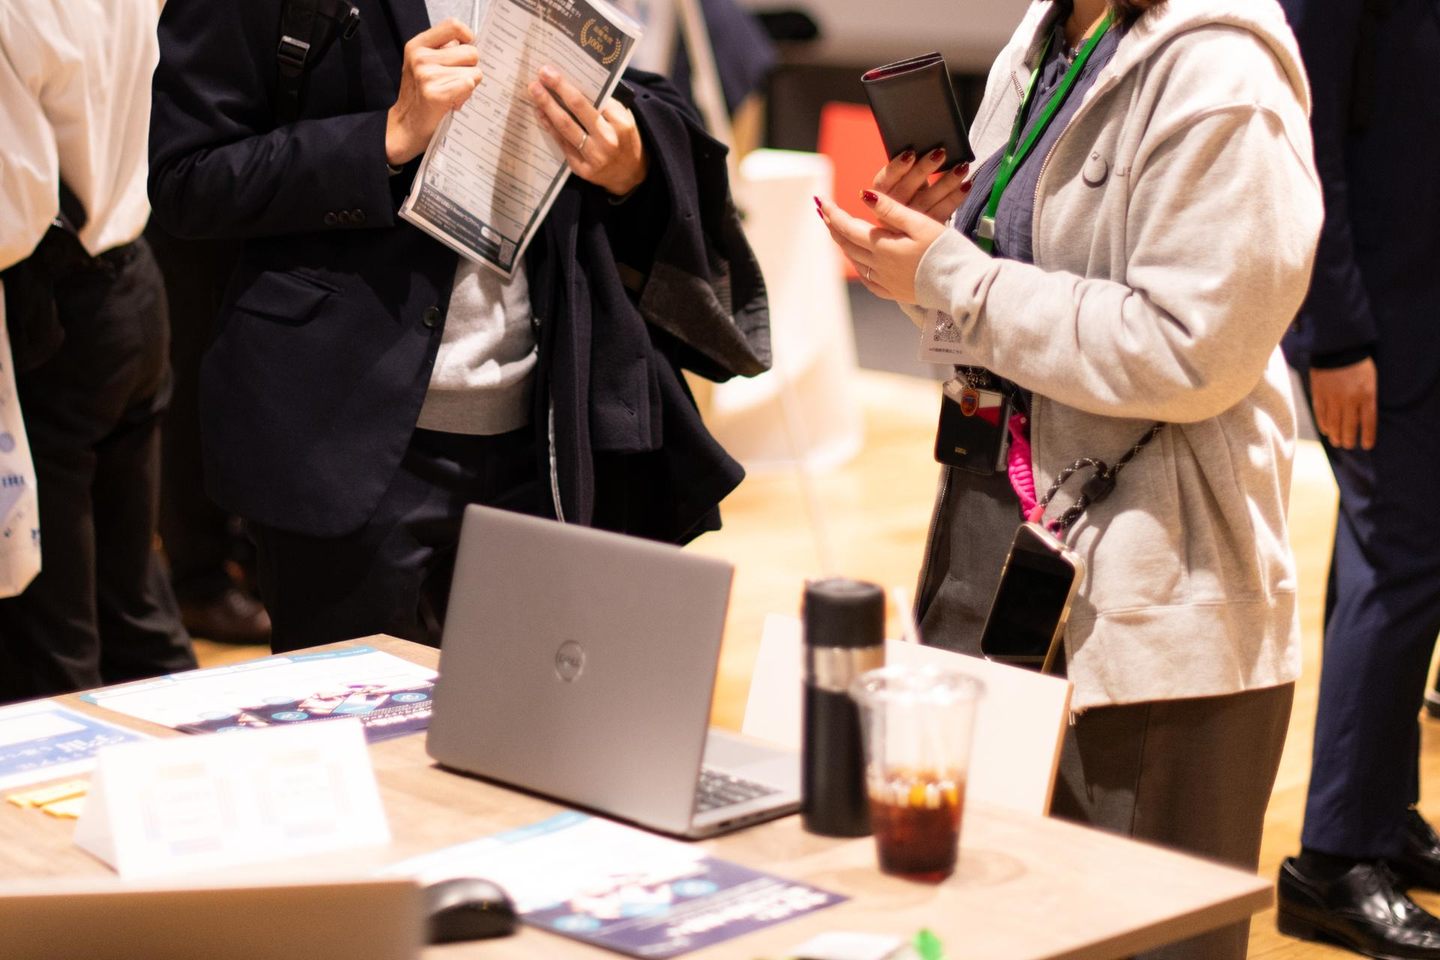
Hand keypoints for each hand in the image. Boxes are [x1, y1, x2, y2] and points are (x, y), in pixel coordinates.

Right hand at [385, 19, 484, 165]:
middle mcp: (420, 57)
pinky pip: (469, 86)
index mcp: (418, 45)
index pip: (453, 26)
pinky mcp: (435, 94)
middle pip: (472, 52)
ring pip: (474, 73)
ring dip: (469, 86)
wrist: (406, 126)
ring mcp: (426, 75)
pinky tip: (452, 102)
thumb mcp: (426, 65)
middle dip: (471, 69)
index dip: (468, 38)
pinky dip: (466, 96)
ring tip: (452, 94)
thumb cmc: (422, 95)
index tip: (465, 51)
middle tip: (456, 82)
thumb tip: (472, 45)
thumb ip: (445, 51)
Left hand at [530, 66, 647, 196]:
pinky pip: (562, 144)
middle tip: (541, 73)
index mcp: (621, 124)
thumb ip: (606, 105)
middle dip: (557, 88)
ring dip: (547, 106)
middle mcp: (608, 140)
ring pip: (565, 127)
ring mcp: (594, 157)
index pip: (593, 99)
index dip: (569, 85)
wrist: (630, 175)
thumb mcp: (624, 119)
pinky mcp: (582, 169)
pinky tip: (540, 113)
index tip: (552, 71)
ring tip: (534, 91)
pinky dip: (549, 127)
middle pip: (577, 108)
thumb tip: (576, 84)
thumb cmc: (624, 139)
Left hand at [816, 190, 948, 302]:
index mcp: (883, 246)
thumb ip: (890, 209)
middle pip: (847, 244)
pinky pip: (868, 279)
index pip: (848, 227)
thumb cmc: (944, 252)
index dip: (833, 213)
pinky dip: (858, 266)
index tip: (821, 201)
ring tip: (837, 232)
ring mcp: (886, 281)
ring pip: (855, 261)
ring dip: (843, 244)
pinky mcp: (895, 292)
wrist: (961, 285)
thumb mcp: (920, 223)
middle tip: (825, 213)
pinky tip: (858, 262)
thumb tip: (864, 195)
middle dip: (833, 226)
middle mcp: (879, 265)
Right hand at [872, 148, 971, 223]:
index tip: (910, 153)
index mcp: (881, 196)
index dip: (897, 167)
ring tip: (961, 167)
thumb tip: (923, 147)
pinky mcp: (926, 230)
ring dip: (945, 182)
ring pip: (925, 202)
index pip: (883, 181)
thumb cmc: (908, 195)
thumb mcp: (901, 183)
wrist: (910, 230)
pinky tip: (966, 185)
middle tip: (940, 153)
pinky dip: (954, 198)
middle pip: (904, 191)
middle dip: (923, 170)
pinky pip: (941, 213)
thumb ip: (906, 170)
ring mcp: (908, 224)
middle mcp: (891, 212)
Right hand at [1310, 358, 1377, 449]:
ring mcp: (1332, 398)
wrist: (1338, 348)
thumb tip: (1363, 420)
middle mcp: (1349, 399)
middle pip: (1349, 426)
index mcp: (1366, 395)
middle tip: (1349, 446)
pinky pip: (1320, 415)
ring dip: (1336, 436)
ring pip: (1333, 424)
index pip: (1368, 422)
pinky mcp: (1319, 395)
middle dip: (1349, 439)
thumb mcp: (1371, 381)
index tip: (1367, 445)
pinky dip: (1323, 425)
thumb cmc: (1359, 365)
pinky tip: (1326, 431)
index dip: (1367, 436)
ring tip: (1337, 442)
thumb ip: (1368, 399)